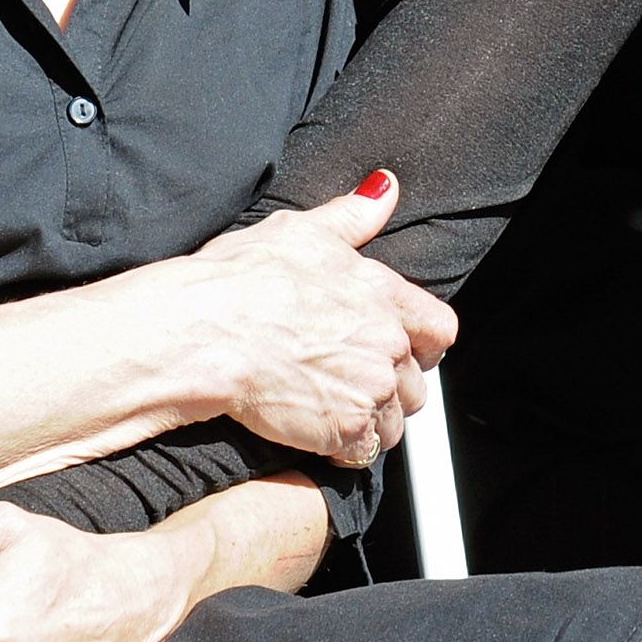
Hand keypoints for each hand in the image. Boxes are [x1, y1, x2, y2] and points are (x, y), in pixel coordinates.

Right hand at [168, 172, 453, 463]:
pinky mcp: (347, 429)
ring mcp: (370, 387)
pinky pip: (365, 452)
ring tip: (330, 411)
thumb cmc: (239, 279)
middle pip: (417, 383)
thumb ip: (352, 216)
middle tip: (350, 386)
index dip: (424, 345)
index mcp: (381, 292)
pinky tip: (316, 435)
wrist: (203, 333)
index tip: (403, 353)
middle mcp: (387, 340)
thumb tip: (386, 188)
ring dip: (371, 423)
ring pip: (394, 422)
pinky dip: (345, 451)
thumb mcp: (299, 232)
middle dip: (390, 389)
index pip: (439, 329)